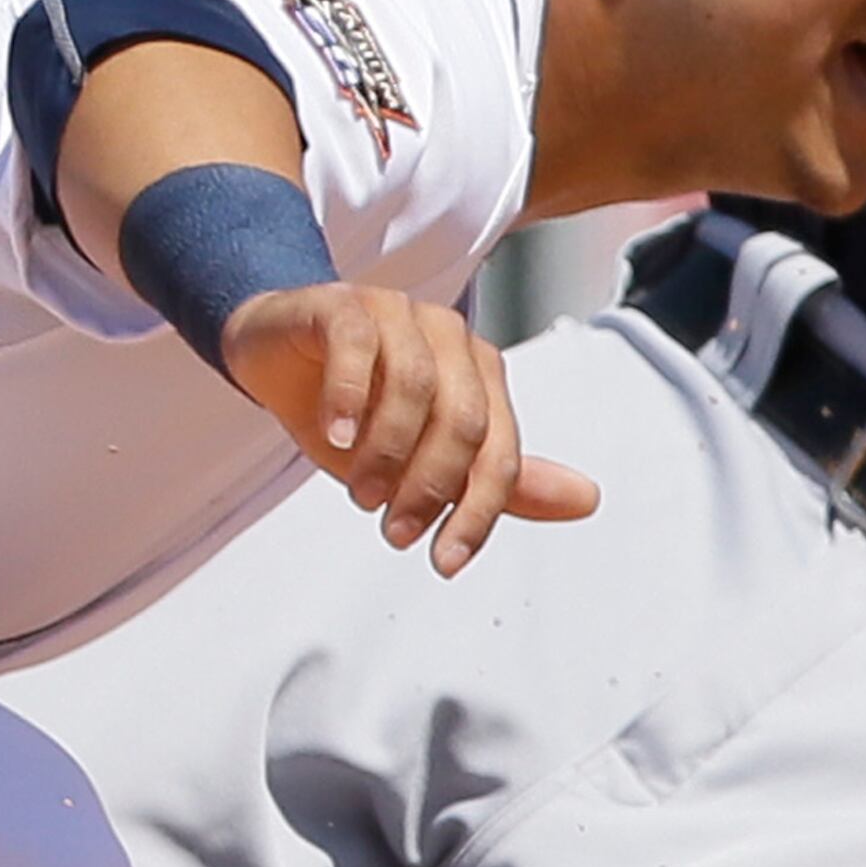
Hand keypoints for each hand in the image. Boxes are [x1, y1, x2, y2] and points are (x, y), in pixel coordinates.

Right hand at [220, 284, 601, 574]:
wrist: (278, 352)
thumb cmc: (357, 406)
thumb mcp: (423, 457)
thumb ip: (498, 481)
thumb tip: (586, 500)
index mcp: (480, 372)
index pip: (499, 451)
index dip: (478, 512)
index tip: (444, 561)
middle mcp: (449, 336)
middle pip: (463, 419)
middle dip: (430, 486)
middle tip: (394, 529)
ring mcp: (398, 313)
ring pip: (414, 384)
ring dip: (387, 451)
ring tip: (361, 491)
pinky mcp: (344, 304)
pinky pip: (357, 345)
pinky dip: (349, 396)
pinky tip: (336, 435)